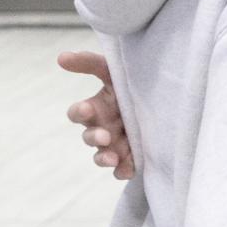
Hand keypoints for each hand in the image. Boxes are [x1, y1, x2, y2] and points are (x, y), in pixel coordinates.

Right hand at [61, 50, 135, 179]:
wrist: (166, 101)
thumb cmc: (133, 85)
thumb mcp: (114, 71)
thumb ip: (90, 63)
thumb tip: (61, 57)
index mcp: (97, 108)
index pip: (78, 113)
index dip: (79, 112)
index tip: (88, 108)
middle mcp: (102, 128)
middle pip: (89, 137)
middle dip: (94, 137)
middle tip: (105, 136)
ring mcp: (115, 145)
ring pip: (102, 157)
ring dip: (104, 158)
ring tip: (113, 157)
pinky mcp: (130, 159)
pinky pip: (122, 169)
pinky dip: (122, 170)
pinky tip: (128, 168)